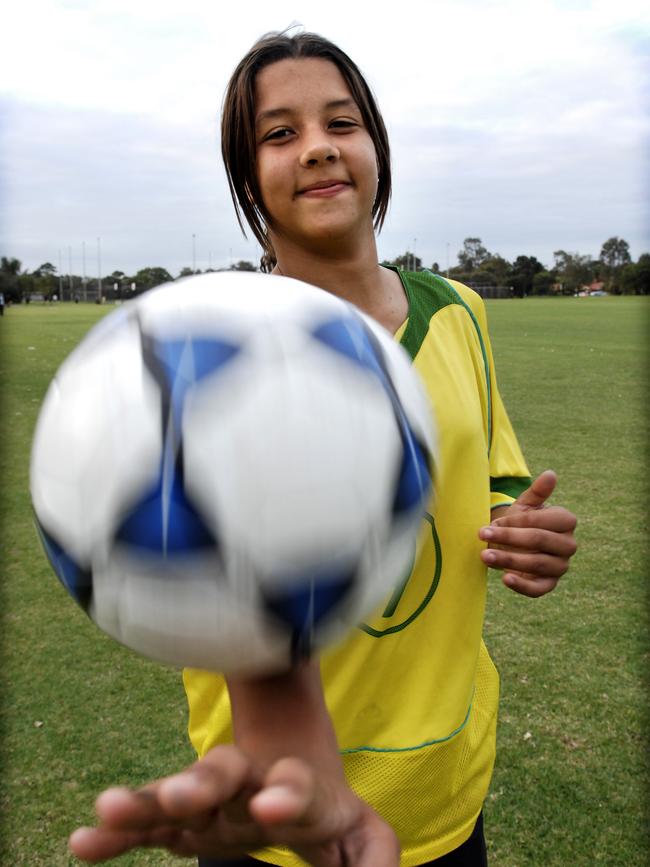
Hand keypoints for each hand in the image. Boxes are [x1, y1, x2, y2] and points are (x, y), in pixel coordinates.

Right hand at [69, 746, 398, 866]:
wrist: (290, 774)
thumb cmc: (326, 812)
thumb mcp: (363, 835)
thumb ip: (373, 861)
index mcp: (295, 785)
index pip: (294, 784)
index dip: (285, 792)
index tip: (274, 804)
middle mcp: (246, 783)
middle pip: (222, 773)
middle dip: (201, 783)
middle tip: (178, 795)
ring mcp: (209, 800)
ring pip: (174, 793)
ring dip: (144, 801)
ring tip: (108, 808)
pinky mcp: (182, 820)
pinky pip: (146, 826)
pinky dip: (118, 835)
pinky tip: (84, 843)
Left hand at [479, 470, 576, 597]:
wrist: (515, 543)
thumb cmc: (521, 521)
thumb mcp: (526, 505)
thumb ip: (537, 492)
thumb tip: (551, 474)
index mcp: (566, 521)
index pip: (541, 521)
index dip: (516, 522)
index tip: (493, 522)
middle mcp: (568, 545)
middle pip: (538, 540)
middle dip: (508, 538)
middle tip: (482, 534)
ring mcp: (560, 566)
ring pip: (536, 563)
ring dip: (508, 559)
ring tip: (484, 555)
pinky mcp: (549, 584)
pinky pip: (539, 589)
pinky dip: (522, 586)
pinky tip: (505, 578)